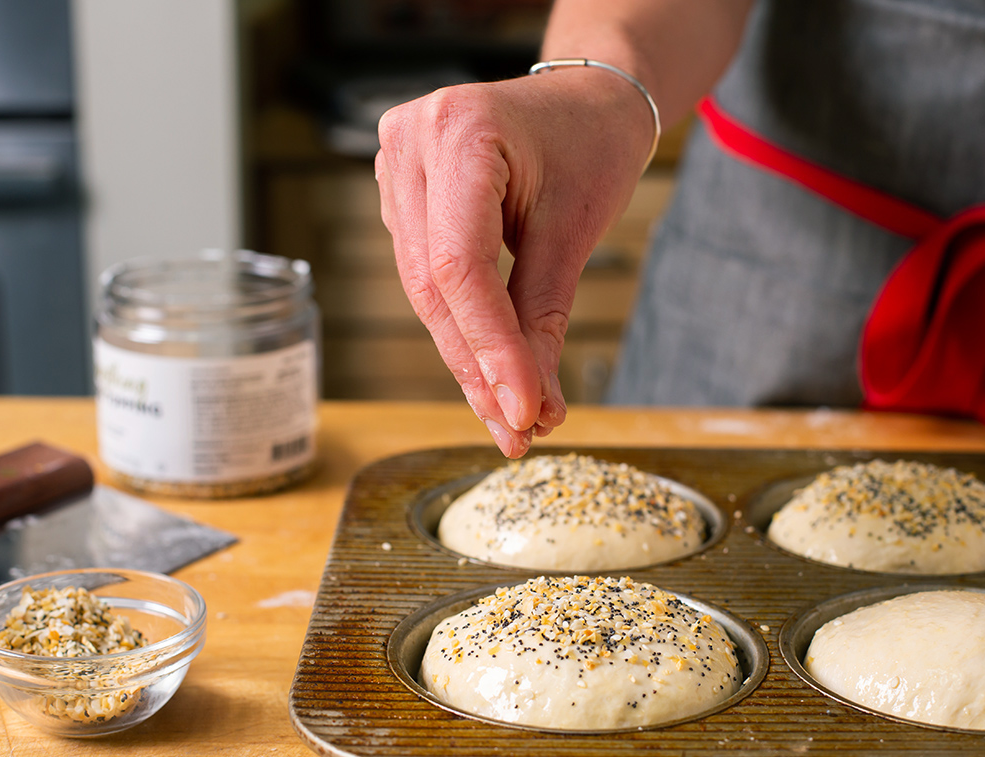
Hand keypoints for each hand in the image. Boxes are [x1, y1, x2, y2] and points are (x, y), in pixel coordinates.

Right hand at [375, 67, 653, 456]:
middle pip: (433, 285)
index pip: (460, 266)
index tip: (521, 412)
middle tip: (517, 430)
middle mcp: (410, 142)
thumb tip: (531, 404)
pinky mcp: (400, 191)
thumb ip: (545, 314)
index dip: (489, 348)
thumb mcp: (577, 227)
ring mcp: (395, 164)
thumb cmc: (590, 143)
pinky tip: (490, 367)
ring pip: (424, 289)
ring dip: (468, 356)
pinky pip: (424, 273)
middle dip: (478, 367)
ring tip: (512, 412)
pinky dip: (461, 324)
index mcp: (459, 131)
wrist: (584, 98)